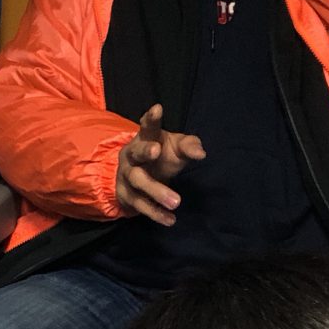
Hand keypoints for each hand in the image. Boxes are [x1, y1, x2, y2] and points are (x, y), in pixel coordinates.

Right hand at [114, 104, 204, 226]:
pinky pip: (140, 205)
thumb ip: (189, 146)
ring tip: (177, 201)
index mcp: (145, 139)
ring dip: (156, 191)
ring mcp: (127, 176)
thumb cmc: (161, 157)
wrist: (135, 180)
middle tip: (156, 151)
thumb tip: (201, 153)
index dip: (151, 118)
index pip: (147, 127)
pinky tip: (171, 220)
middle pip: (136, 152)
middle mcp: (132, 156)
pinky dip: (156, 213)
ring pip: (138, 183)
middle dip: (145, 151)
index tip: (157, 108)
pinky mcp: (126, 196)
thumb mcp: (175, 148)